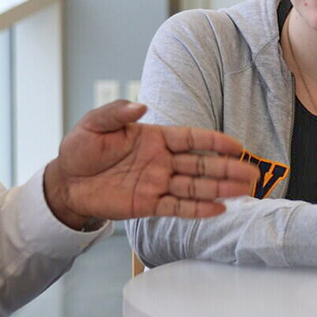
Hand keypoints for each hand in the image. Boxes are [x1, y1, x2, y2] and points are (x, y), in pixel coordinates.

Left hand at [42, 100, 258, 228]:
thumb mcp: (94, 124)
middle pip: (201, 165)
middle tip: (252, 174)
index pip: (191, 139)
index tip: (237, 147)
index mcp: (154, 139)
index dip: (214, 141)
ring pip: (195, 187)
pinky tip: (218, 209)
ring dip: (220, 189)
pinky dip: (198, 209)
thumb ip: (117, 113)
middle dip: (227, 169)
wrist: (65, 183)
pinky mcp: (148, 204)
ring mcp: (157, 184)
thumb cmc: (79, 150)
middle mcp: (161, 162)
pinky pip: (178, 207)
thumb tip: (141, 106)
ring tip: (245, 191)